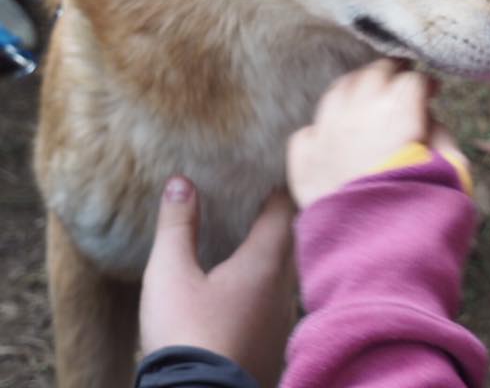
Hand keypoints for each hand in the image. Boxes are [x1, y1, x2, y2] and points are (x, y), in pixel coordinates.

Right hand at [140, 177, 295, 387]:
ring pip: (287, 275)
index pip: (283, 211)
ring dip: (275, 255)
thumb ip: (177, 227)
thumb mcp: (169, 276)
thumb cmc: (185, 338)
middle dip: (280, 219)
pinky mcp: (274, 347)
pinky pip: (278, 304)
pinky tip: (246, 293)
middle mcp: (284, 290)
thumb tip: (180, 183)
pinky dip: (267, 287)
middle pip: (291, 241)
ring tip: (253, 242)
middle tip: (262, 200)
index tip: (271, 172)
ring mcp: (282, 321)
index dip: (278, 188)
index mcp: (265, 265)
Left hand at [287, 58, 448, 207]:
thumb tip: (427, 119)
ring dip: (355, 89)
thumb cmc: (424, 210)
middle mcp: (356, 112)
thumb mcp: (453, 169)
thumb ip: (441, 135)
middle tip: (400, 83)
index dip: (424, 82)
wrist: (377, 252)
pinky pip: (308, 130)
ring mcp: (324, 134)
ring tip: (366, 99)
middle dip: (390, 74)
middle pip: (372, 74)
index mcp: (397, 110)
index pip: (411, 78)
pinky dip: (322, 128)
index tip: (432, 91)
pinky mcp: (303, 161)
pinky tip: (334, 136)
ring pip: (336, 92)